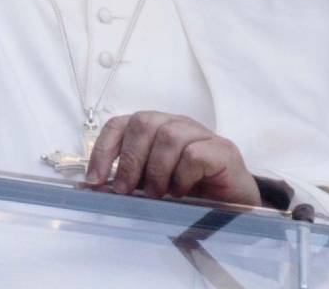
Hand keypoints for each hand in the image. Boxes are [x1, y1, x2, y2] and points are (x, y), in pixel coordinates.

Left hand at [84, 111, 261, 206]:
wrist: (235, 205)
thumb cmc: (190, 193)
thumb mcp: (152, 185)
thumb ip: (129, 181)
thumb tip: (94, 188)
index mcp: (154, 129)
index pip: (120, 124)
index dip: (103, 150)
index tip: (95, 181)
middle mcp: (176, 124)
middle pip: (144, 123)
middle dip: (130, 160)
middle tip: (127, 191)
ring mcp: (201, 134)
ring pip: (170, 135)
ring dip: (157, 170)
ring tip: (158, 194)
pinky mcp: (223, 151)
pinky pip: (195, 154)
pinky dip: (182, 176)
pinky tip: (182, 192)